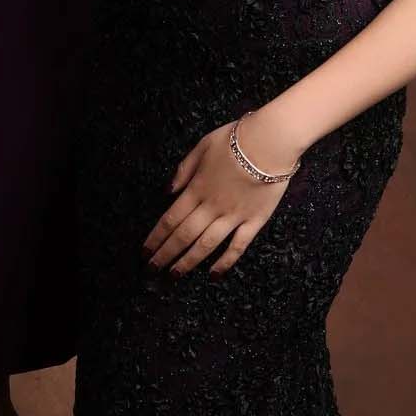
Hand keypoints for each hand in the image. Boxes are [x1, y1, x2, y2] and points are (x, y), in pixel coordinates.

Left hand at [142, 115, 304, 276]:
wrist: (270, 142)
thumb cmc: (234, 140)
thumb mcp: (201, 146)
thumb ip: (183, 170)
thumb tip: (168, 191)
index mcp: (196, 189)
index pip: (170, 219)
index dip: (155, 238)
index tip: (145, 252)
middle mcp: (211, 207)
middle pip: (183, 235)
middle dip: (165, 254)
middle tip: (153, 270)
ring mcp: (233, 216)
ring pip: (206, 245)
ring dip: (188, 262)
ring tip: (175, 275)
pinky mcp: (254, 221)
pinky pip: (237, 246)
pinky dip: (225, 262)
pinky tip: (213, 273)